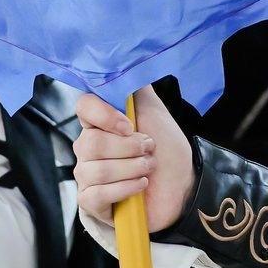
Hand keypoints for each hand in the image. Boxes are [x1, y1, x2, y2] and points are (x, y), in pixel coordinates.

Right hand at [74, 86, 194, 232]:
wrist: (184, 184)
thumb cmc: (167, 147)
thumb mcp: (154, 111)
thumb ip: (135, 89)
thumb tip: (122, 64)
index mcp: (99, 123)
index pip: (83, 107)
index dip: (104, 116)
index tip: (129, 125)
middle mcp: (87, 148)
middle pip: (91, 144)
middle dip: (128, 148)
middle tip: (149, 150)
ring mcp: (87, 176)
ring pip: (96, 170)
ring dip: (131, 169)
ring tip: (149, 168)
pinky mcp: (93, 203)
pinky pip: (96, 194)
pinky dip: (124, 189)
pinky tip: (140, 185)